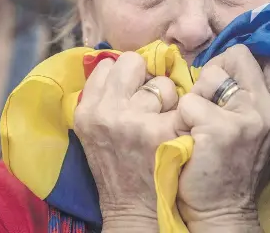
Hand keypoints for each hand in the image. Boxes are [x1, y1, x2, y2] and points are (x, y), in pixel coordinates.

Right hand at [74, 52, 178, 230]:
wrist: (134, 207)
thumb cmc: (116, 163)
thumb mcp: (94, 128)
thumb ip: (103, 95)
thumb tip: (123, 63)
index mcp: (87, 110)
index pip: (108, 64)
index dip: (123, 75)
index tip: (129, 90)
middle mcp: (107, 112)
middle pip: (132, 60)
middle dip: (143, 74)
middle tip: (147, 98)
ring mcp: (136, 121)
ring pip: (162, 81)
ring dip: (166, 96)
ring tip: (160, 119)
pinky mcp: (162, 130)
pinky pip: (180, 99)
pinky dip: (182, 111)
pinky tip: (175, 129)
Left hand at [176, 45, 269, 231]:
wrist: (223, 212)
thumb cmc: (232, 166)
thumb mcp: (256, 130)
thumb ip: (251, 97)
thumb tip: (229, 63)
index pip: (268, 58)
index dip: (240, 61)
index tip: (226, 77)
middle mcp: (267, 107)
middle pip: (238, 55)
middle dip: (217, 68)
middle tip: (207, 93)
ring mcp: (246, 117)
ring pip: (209, 75)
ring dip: (196, 96)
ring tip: (197, 122)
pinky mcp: (219, 128)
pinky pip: (188, 102)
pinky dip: (181, 119)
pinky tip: (188, 138)